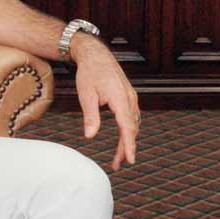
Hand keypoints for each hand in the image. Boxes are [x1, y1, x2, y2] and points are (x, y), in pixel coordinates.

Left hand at [70, 33, 139, 169]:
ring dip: (127, 140)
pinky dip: (129, 129)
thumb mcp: (86, 95)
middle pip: (131, 128)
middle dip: (126, 147)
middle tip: (117, 164)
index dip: (128, 144)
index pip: (127, 126)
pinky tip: (123, 138)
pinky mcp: (128, 96)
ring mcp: (131, 96)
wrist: (95, 54)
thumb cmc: (89, 73)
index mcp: (120, 97)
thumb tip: (90, 136)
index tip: (130, 159)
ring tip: (118, 157)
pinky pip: (132, 116)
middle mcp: (129, 98)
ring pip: (133, 123)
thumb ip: (90, 116)